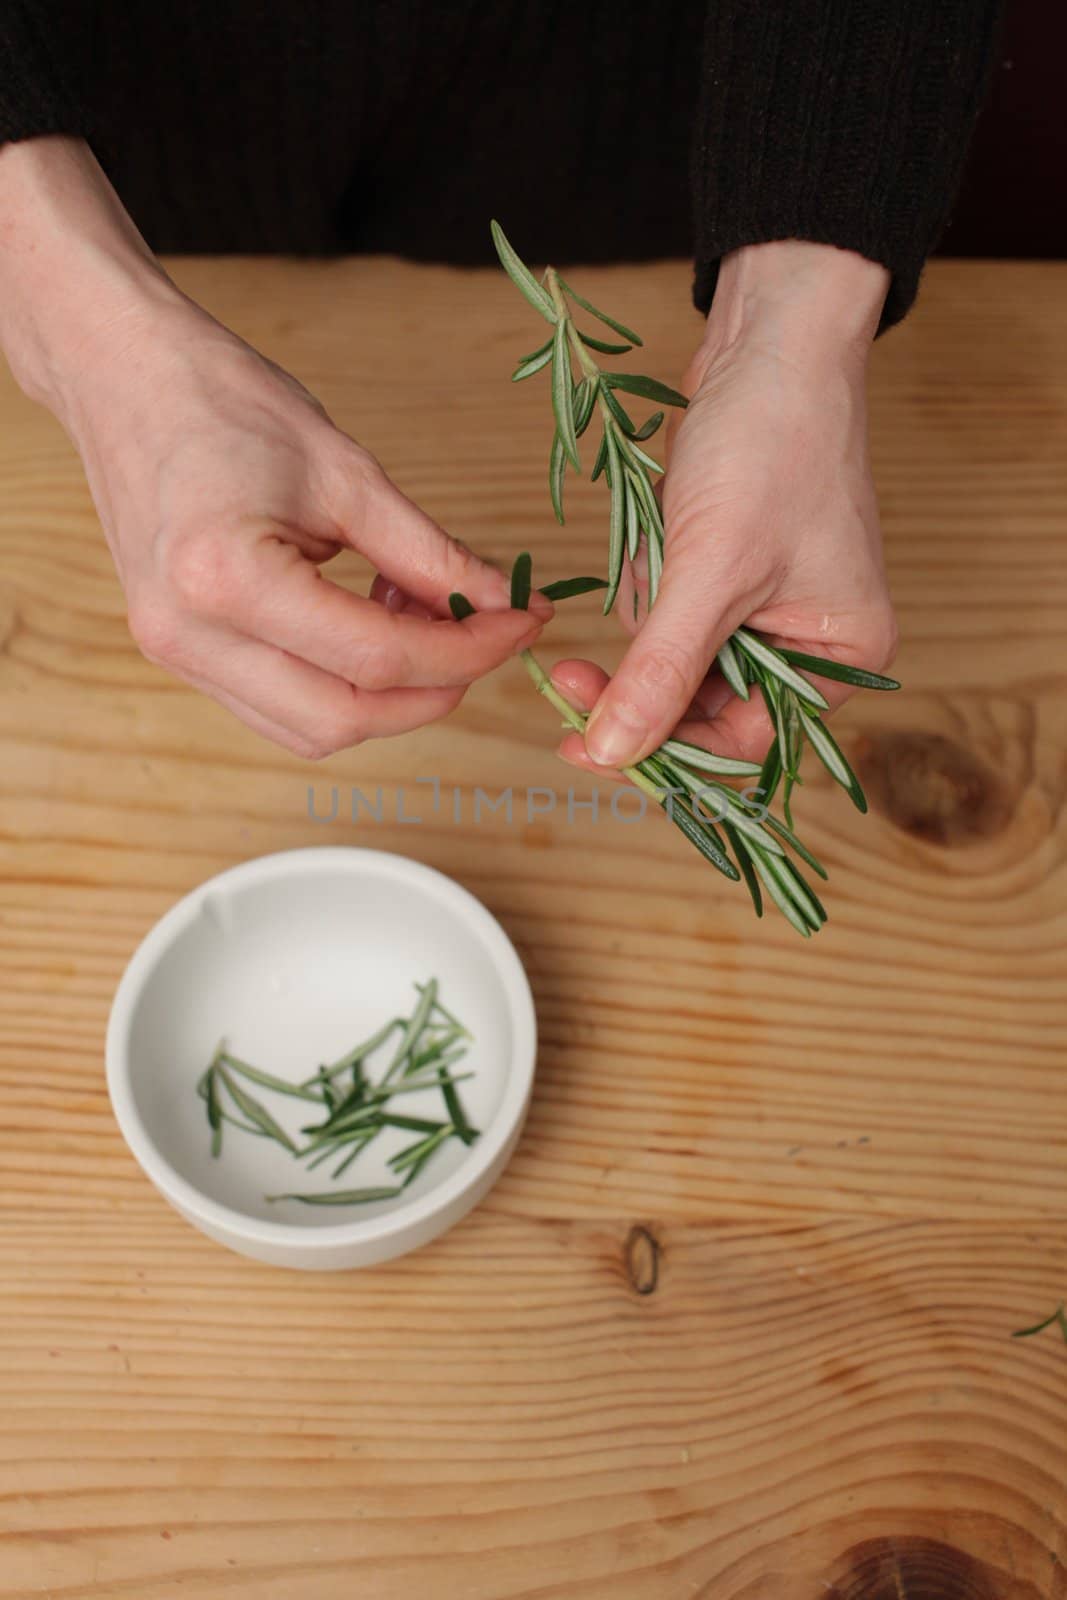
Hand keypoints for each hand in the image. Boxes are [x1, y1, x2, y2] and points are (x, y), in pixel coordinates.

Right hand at [0, 138, 547, 757]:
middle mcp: (189, 636)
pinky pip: (279, 707)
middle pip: (342, 718)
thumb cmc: (222, 402)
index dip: (466, 650)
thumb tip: (501, 604)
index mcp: (226, 578)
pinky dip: (342, 686)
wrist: (122, 378)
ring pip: (311, 729)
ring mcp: (174, 655)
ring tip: (420, 620)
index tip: (520, 623)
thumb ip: (428, 552)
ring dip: (387, 697)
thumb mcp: (346, 470)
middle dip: (433, 690)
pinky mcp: (179, 656)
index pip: (375, 657)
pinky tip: (370, 625)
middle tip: (483, 636)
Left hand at [550, 241, 897, 774]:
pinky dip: (651, 575)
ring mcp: (772, 607)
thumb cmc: (771, 444)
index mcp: (841, 659)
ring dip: (647, 606)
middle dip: (643, 667)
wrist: (771, 339)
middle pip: (700, 706)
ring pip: (672, 654)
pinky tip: (664, 523)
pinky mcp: (731, 571)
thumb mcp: (712, 570)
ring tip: (666, 538)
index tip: (578, 743)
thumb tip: (614, 754)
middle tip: (566, 672)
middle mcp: (812, 645)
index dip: (658, 749)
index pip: (738, 742)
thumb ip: (661, 671)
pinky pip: (668, 606)